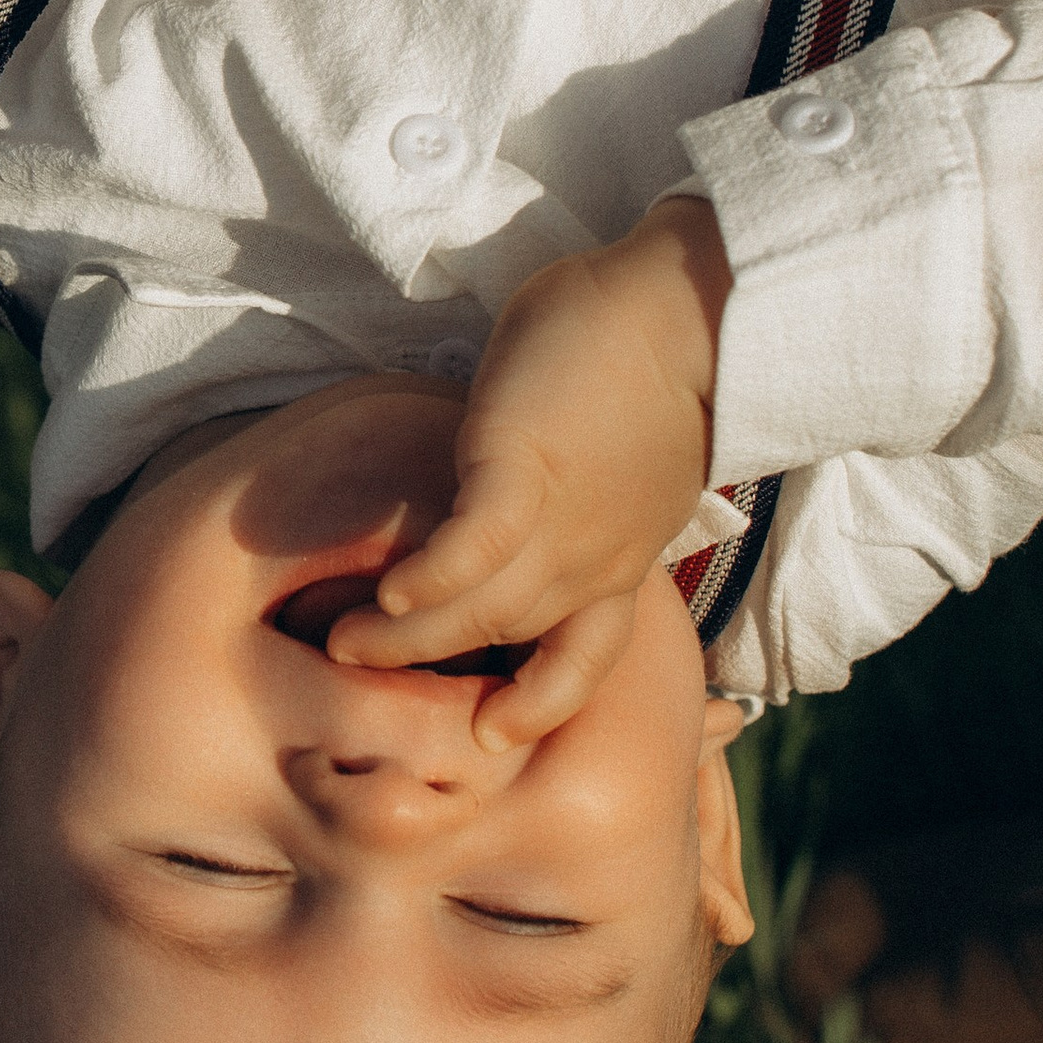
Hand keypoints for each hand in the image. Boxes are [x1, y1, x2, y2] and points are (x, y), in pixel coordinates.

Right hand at [326, 197, 735, 748]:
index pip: (583, 655)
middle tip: (354, 662)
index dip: (539, 702)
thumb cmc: (660, 353)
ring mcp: (563, 521)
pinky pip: (473, 548)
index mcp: (622, 556)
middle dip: (428, 664)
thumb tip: (522, 461)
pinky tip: (387, 593)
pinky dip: (432, 579)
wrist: (700, 309)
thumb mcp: (632, 450)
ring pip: (480, 610)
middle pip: (505, 639)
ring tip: (341, 640)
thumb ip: (579, 475)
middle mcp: (594, 559)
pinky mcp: (525, 468)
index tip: (494, 732)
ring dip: (408, 635)